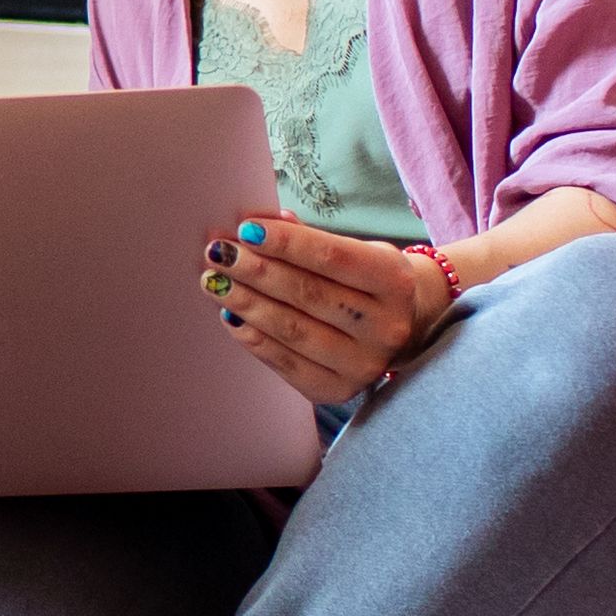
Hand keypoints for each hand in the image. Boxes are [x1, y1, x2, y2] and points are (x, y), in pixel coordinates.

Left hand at [201, 211, 451, 407]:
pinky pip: (286, 363)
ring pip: (293, 330)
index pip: (332, 256)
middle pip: (308, 294)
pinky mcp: (339, 390)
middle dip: (255, 271)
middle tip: (218, 254)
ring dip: (246, 304)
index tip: (245, 229)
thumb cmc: (366, 280)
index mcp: (393, 281)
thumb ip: (309, 239)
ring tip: (214, 282)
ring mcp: (364, 364)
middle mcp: (385, 327)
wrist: (401, 329)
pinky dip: (253, 338)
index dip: (285, 242)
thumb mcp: (355, 250)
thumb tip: (253, 225)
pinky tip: (230, 317)